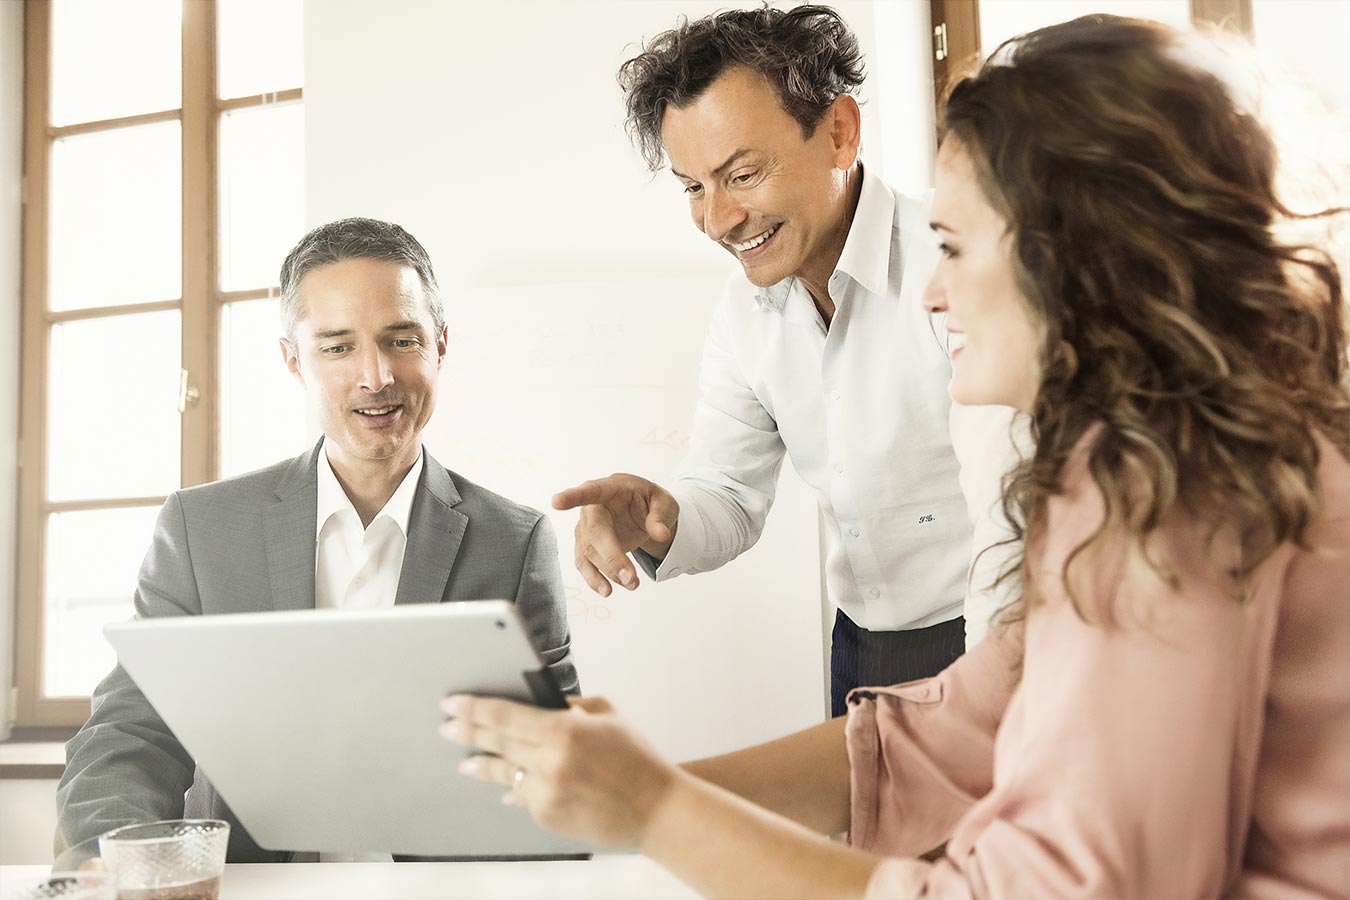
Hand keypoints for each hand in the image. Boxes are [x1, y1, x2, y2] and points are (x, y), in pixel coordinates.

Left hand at [440, 695, 680, 849]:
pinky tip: (504, 785)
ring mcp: (546, 792)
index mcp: (565, 730)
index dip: (474, 708)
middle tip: (446, 724)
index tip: (453, 703)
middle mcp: (550, 762)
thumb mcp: (610, 716)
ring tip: (465, 759)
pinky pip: (522, 796)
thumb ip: (573, 706)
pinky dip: (514, 786)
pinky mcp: (547, 816)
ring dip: (481, 763)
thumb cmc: (638, 760)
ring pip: (504, 772)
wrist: (658, 811)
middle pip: (496, 743)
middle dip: (467, 732)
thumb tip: (543, 702)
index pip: (505, 715)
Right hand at [551, 474, 678, 595]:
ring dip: (608, 572)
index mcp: (609, 489)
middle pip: (594, 533)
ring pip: (588, 553)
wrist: (640, 511)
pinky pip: (585, 565)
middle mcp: (592, 508)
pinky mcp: (586, 547)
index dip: (572, 496)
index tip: (556, 501)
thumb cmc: (648, 500)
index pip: (590, 491)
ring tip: (632, 584)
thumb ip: (661, 516)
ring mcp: (586, 529)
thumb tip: (660, 534)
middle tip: (631, 578)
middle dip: (611, 557)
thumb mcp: (664, 502)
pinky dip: (595, 579)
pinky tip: (607, 590)